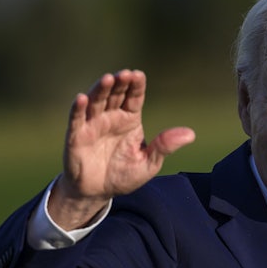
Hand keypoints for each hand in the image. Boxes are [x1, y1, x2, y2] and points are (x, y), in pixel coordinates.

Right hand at [49, 70, 194, 228]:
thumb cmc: (123, 176)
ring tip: (107, 79)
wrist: (97, 193)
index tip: (139, 75)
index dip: (136, 86)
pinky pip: (76, 119)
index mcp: (130, 120)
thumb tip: (191, 134)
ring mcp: (93, 125)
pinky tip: (82, 98)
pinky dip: (78, 108)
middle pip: (115, 95)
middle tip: (125, 74)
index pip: (134, 97)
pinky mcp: (76, 136)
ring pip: (96, 102)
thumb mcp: (149, 164)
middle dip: (119, 83)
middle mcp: (111, 117)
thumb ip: (164, 146)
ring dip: (100, 90)